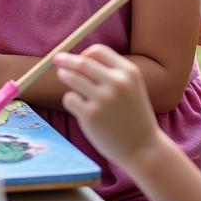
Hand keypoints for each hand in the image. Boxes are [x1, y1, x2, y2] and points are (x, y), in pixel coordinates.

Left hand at [56, 45, 161, 168]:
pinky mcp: (90, 115)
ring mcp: (103, 99)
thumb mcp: (131, 87)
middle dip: (66, 59)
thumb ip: (110, 71)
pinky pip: (70, 99)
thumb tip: (77, 58)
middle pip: (82, 62)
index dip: (85, 54)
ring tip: (64, 77)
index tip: (78, 58)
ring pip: (71, 78)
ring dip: (64, 75)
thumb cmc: (132, 116)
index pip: (98, 51)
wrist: (143, 148)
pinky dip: (70, 100)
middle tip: (56, 59)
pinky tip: (80, 109)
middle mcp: (117, 83)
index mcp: (129, 72)